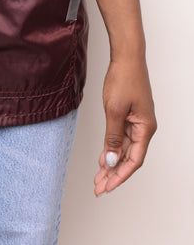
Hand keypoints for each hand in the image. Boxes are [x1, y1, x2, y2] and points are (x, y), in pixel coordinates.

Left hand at [94, 54, 156, 195]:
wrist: (126, 56)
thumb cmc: (124, 79)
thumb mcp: (115, 110)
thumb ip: (113, 137)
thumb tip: (112, 161)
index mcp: (145, 128)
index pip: (134, 160)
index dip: (120, 176)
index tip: (107, 187)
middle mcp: (144, 127)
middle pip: (129, 157)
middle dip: (114, 174)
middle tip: (99, 187)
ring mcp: (137, 120)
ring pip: (124, 148)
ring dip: (112, 163)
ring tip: (98, 177)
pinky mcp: (129, 114)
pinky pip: (121, 136)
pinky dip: (112, 147)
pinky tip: (103, 157)